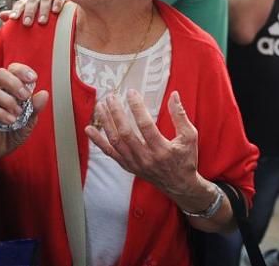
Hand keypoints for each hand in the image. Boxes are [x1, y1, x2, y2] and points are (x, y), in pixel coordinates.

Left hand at [0, 0, 66, 25]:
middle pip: (32, 1)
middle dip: (29, 12)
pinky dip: (57, 3)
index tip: (13, 19)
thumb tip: (1, 15)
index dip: (16, 10)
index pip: (20, 4)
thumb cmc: (39, 22)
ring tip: (41, 22)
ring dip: (43, 10)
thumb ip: (15, 17)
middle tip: (27, 24)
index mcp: (28, 1)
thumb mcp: (27, 20)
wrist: (58, 19)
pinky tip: (55, 11)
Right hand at [0, 63, 49, 162]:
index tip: (33, 79)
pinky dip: (1, 114)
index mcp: (12, 88)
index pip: (13, 69)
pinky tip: (10, 121)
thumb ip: (35, 107)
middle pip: (0, 74)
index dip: (22, 70)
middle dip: (14, 83)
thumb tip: (44, 93)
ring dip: (7, 101)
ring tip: (18, 113)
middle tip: (25, 96)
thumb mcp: (30, 120)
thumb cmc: (15, 130)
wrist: (2, 149)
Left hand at [86, 90, 200, 198]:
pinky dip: (98, 141)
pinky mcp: (128, 166)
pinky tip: (89, 128)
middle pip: (126, 133)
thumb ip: (180, 115)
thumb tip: (174, 94)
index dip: (137, 108)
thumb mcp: (190, 136)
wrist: (180, 186)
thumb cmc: (186, 159)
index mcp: (162, 150)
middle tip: (112, 97)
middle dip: (117, 113)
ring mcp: (135, 163)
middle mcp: (146, 158)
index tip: (131, 93)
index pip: (145, 126)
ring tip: (100, 106)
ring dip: (106, 122)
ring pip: (115, 141)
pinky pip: (110, 153)